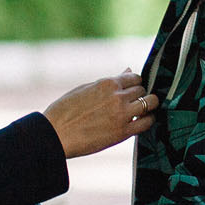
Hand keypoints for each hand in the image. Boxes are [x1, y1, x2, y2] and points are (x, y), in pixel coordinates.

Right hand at [43, 72, 157, 157]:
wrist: (55, 134)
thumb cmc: (65, 111)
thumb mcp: (85, 89)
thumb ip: (109, 81)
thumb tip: (128, 70)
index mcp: (107, 83)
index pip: (135, 77)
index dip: (135, 84)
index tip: (132, 90)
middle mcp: (118, 96)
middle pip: (142, 90)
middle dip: (140, 94)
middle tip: (134, 102)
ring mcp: (122, 114)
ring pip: (150, 103)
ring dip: (148, 105)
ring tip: (142, 111)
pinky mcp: (123, 132)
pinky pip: (146, 123)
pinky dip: (148, 120)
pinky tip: (142, 121)